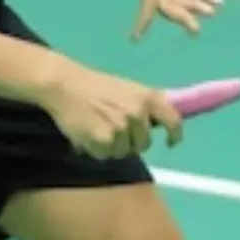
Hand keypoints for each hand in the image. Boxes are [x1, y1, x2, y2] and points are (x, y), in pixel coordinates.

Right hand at [36, 59, 183, 158]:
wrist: (64, 84)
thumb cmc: (95, 86)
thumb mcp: (127, 89)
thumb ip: (145, 104)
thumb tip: (160, 122)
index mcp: (148, 97)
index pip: (173, 121)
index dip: (174, 135)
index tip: (170, 142)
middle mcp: (139, 113)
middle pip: (144, 144)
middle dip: (131, 141)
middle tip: (113, 127)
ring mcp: (122, 127)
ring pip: (123, 152)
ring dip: (112, 146)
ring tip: (97, 127)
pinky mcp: (105, 140)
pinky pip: (106, 155)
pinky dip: (96, 149)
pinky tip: (87, 133)